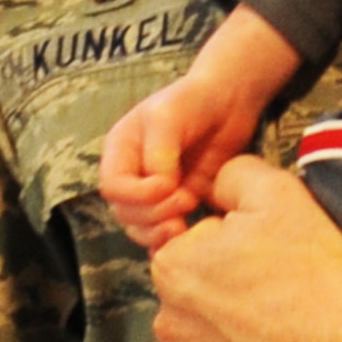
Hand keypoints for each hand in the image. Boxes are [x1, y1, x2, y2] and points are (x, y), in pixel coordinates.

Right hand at [101, 9, 303, 250]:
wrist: (229, 101)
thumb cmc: (193, 100)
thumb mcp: (169, 116)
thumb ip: (159, 152)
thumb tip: (161, 188)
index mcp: (120, 151)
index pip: (112, 186)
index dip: (136, 194)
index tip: (168, 185)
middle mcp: (132, 174)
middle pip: (125, 212)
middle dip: (153, 214)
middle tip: (187, 200)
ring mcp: (154, 191)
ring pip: (141, 227)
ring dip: (159, 232)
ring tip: (186, 224)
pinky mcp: (178, 202)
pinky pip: (163, 232)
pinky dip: (169, 241)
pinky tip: (187, 237)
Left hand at [151, 156, 341, 341]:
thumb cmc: (320, 266)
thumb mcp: (276, 191)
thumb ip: (229, 175)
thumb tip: (214, 189)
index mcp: (172, 267)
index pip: (191, 238)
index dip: (230, 237)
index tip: (263, 247)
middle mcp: (169, 320)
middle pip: (195, 282)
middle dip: (226, 275)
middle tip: (276, 277)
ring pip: (207, 321)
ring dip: (233, 314)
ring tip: (280, 310)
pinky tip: (278, 339)